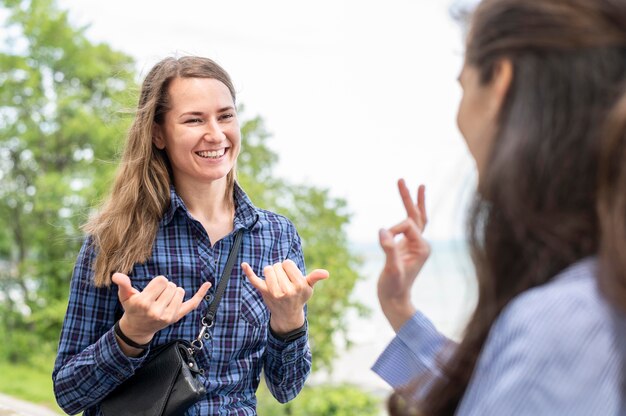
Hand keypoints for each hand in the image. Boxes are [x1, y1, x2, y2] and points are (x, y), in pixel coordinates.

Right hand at [112, 273, 210, 353]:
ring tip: (163, 299)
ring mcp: (168, 316)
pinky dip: (201, 293)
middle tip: (156, 296)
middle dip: (165, 287)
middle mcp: (157, 311)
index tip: (152, 290)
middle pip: (171, 285)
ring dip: (173, 291)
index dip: (157, 282)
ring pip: (180, 291)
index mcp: (144, 303)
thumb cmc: (132, 309)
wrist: (137, 329)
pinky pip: (192, 304)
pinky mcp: (176, 318)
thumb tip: (117, 275)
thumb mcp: (125, 297)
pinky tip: (207, 284)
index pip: (161, 280)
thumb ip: (123, 285)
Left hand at [241, 260, 328, 333]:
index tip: (291, 276)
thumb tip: (326, 273)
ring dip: (271, 272)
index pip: (288, 263)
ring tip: (276, 280)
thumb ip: (315, 278)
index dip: (289, 267)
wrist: (287, 315)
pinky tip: (244, 265)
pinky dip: (249, 272)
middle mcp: (286, 290)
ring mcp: (274, 292)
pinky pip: (254, 280)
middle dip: (280, 270)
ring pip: (268, 269)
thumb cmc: (299, 297)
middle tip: (284, 281)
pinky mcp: (263, 293)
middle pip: (277, 265)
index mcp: (298, 285)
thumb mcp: (308, 288)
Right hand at [378, 179, 429, 331]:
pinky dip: (408, 214)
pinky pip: (410, 226)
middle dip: (409, 198)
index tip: (383, 242)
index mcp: (422, 247)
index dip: (393, 230)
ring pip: (415, 218)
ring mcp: (415, 245)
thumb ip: (389, 249)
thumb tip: (382, 231)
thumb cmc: (394, 287)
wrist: (395, 300)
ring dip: (410, 201)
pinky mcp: (407, 246)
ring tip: (407, 184)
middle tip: (401, 179)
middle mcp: (422, 244)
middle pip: (417, 215)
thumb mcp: (391, 269)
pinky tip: (407, 206)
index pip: (408, 226)